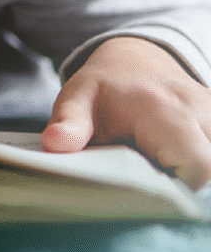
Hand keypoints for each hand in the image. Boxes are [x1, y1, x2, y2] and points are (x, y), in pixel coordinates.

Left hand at [42, 35, 210, 188]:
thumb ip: (69, 122)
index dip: (176, 189)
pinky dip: (201, 168)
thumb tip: (55, 144)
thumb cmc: (105, 87)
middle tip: (152, 180)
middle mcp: (202, 112)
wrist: (135, 60)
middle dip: (186, 186)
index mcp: (164, 108)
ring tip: (163, 167)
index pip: (196, 166)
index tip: (146, 191)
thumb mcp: (78, 98)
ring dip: (196, 176)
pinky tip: (176, 163)